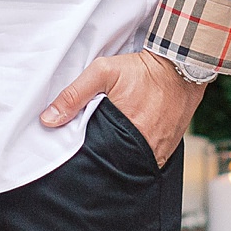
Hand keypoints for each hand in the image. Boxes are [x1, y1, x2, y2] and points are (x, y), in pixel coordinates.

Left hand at [40, 51, 204, 167]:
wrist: (182, 66)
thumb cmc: (142, 69)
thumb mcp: (103, 72)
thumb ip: (74, 95)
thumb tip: (48, 120)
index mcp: (126, 134)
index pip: (97, 158)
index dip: (84, 157)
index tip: (72, 155)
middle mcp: (145, 149)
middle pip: (114, 164)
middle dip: (101, 159)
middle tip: (89, 150)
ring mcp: (159, 152)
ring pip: (131, 163)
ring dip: (119, 156)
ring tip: (107, 147)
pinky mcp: (168, 149)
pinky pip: (147, 158)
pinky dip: (135, 153)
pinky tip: (126, 143)